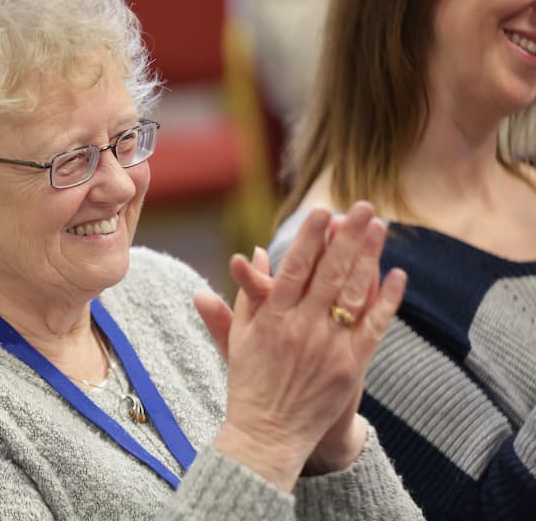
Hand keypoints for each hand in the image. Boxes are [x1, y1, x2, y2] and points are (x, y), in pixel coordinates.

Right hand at [194, 202, 406, 490]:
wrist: (268, 433)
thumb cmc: (249, 382)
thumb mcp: (240, 336)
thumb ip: (246, 294)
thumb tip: (257, 254)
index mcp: (271, 318)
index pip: (294, 268)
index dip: (310, 237)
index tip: (322, 210)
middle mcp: (300, 328)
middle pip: (329, 273)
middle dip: (346, 236)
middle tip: (362, 206)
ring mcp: (328, 347)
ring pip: (354, 293)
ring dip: (368, 257)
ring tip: (380, 227)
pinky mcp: (350, 367)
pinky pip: (374, 327)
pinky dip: (388, 299)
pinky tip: (398, 274)